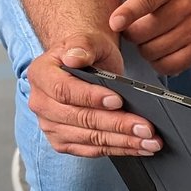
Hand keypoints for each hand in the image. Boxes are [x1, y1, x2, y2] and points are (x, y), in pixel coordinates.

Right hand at [26, 33, 162, 158]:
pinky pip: (92, 150)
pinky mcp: (64, 143)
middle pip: (80, 119)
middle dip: (117, 124)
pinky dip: (119, 149)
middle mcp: (41, 104)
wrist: (87, 64)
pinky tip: (139, 146)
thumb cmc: (89, 52)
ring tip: (150, 140)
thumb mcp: (89, 40)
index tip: (118, 101)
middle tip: (146, 127)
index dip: (91, 97)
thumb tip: (75, 57)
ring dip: (123, 141)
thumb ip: (83, 45)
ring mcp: (51, 126)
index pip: (64, 90)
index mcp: (41, 75)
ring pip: (90, 138)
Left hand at [108, 0, 190, 75]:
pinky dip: (158, 62)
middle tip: (136, 27)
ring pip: (153, 51)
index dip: (129, 12)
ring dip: (144, 49)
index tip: (114, 22)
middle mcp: (187, 5)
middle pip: (144, 32)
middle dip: (133, 33)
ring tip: (150, 37)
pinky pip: (167, 66)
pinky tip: (161, 50)